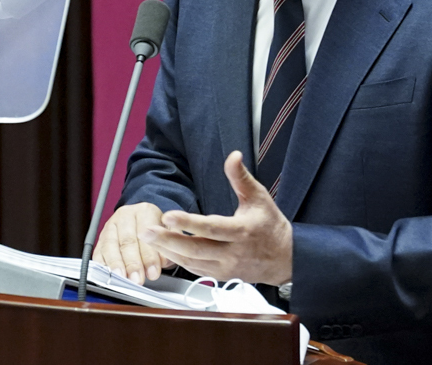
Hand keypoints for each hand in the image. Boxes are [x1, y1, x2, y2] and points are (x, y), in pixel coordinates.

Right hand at [93, 202, 174, 284]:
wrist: (144, 220)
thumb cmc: (157, 229)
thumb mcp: (169, 231)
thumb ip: (168, 244)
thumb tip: (163, 261)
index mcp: (145, 211)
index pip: (146, 232)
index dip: (149, 255)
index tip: (153, 272)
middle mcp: (126, 215)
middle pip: (127, 240)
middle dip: (132, 263)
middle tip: (138, 279)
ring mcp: (111, 226)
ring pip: (110, 245)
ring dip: (116, 264)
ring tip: (122, 278)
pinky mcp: (100, 238)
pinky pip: (98, 251)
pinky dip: (102, 264)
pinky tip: (108, 275)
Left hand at [139, 151, 291, 284]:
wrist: (285, 258)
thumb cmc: (271, 226)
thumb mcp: (259, 197)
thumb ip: (241, 177)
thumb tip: (233, 156)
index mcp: (242, 231)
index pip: (211, 228)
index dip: (188, 223)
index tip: (168, 216)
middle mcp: (233, 253)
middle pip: (196, 248)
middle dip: (167, 240)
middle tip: (146, 230)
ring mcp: (226, 267)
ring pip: (192, 262)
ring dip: (168, 251)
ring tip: (148, 239)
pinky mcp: (220, 276)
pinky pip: (195, 270)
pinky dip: (178, 260)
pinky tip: (164, 250)